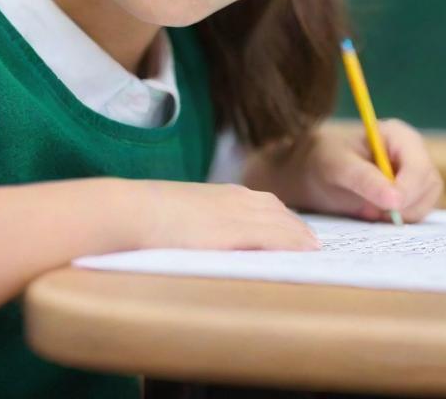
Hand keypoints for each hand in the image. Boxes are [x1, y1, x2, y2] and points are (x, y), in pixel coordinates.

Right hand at [135, 180, 321, 250]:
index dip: (278, 215)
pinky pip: (275, 236)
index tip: (291, 228)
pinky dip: (294, 243)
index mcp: (217, 193)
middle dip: (295, 225)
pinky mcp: (236, 232)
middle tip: (311, 241)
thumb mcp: (174, 213)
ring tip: (313, 249)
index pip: (258, 201)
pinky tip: (307, 252)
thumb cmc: (142, 214)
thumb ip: (192, 221)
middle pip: (275, 209)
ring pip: (281, 221)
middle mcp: (232, 198)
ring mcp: (236, 213)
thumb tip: (193, 234)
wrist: (131, 211)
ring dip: (299, 234)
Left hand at [242, 118, 443, 223]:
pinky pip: (418, 214)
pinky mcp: (412, 195)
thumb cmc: (323, 160)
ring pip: (426, 203)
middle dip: (406, 205)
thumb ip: (365, 179)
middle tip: (375, 214)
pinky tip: (376, 216)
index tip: (390, 209)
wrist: (314, 173)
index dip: (409, 190)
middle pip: (429, 186)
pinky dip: (400, 221)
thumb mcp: (338, 167)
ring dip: (403, 215)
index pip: (419, 166)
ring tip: (371, 211)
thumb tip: (395, 200)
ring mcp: (415, 175)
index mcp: (398, 135)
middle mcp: (412, 153)